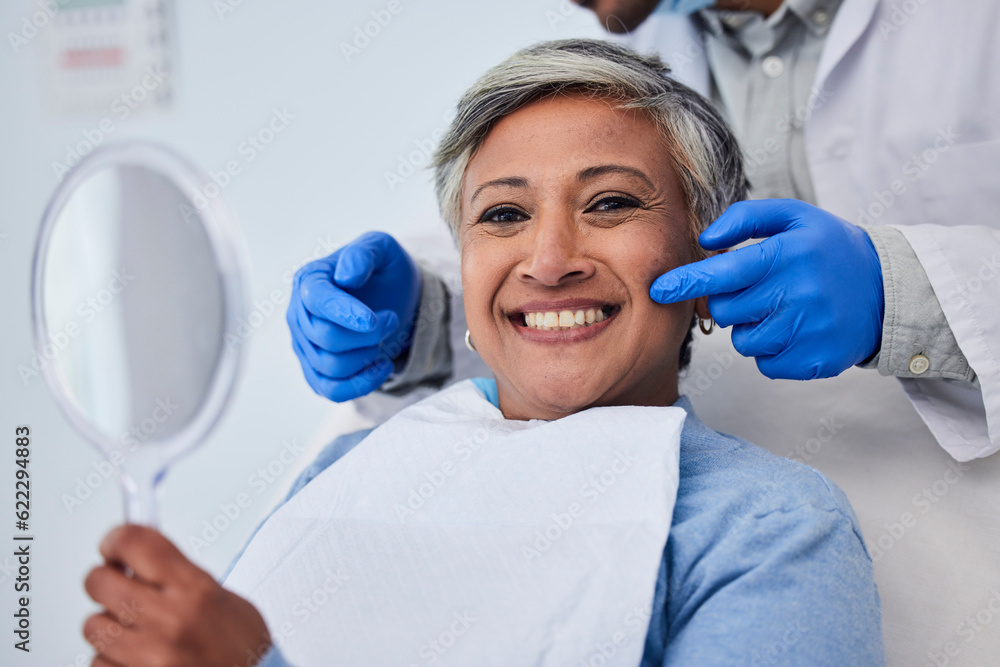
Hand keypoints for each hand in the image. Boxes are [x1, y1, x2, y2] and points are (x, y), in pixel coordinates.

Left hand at [83, 525, 271, 666]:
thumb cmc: (241, 651)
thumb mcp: (223, 600)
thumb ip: (180, 577)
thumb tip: (140, 560)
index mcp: (195, 590)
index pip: (135, 543)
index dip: (117, 539)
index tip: (114, 545)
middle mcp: (169, 621)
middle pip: (100, 581)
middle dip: (104, 580)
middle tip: (116, 584)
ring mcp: (147, 656)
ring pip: (93, 625)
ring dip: (108, 624)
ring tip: (134, 629)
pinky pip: (97, 661)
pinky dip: (111, 658)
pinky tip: (135, 656)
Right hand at [288, 231, 421, 401]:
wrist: (394, 297)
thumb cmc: (384, 270)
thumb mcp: (381, 247)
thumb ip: (363, 253)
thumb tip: (346, 276)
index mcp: (308, 280)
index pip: (315, 300)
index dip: (344, 312)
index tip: (373, 320)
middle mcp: (298, 314)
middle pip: (325, 337)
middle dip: (367, 334)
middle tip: (391, 319)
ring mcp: (304, 346)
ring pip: (330, 366)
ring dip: (368, 355)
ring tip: (385, 337)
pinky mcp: (316, 371)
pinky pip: (331, 391)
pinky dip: (361, 385)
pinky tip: (383, 366)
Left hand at [650, 199, 883, 379]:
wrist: (886, 290)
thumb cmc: (828, 249)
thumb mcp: (793, 216)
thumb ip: (745, 218)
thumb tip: (706, 240)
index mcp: (788, 254)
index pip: (723, 272)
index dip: (686, 282)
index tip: (659, 289)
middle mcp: (798, 294)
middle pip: (726, 310)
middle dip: (731, 301)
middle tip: (759, 289)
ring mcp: (807, 331)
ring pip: (743, 340)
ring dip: (752, 327)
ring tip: (783, 308)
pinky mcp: (814, 361)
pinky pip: (765, 363)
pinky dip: (771, 350)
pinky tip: (795, 330)